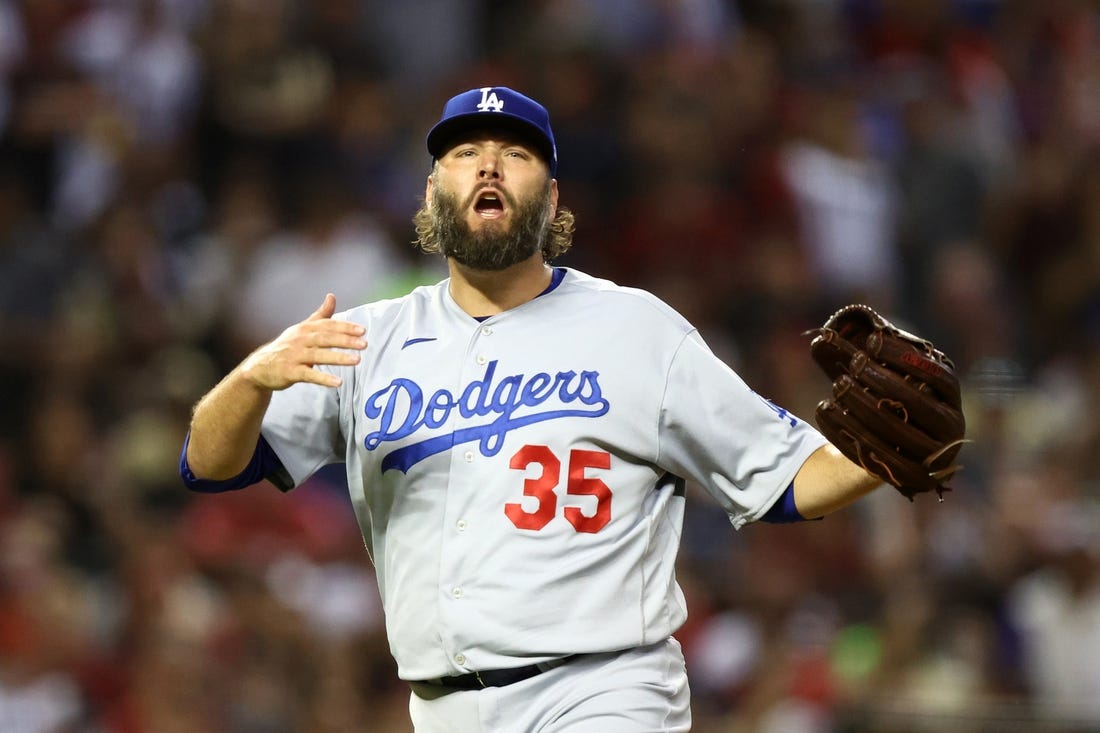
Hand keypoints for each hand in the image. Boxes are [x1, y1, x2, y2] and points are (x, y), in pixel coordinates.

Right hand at [240, 293, 365, 389]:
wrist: (259, 367)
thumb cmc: (287, 347)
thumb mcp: (302, 329)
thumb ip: (320, 315)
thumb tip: (332, 296)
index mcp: (305, 328)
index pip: (328, 325)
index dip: (345, 327)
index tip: (363, 330)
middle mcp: (300, 340)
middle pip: (325, 338)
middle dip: (345, 340)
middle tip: (364, 344)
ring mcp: (294, 355)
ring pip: (318, 356)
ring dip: (338, 357)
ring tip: (357, 360)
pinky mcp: (290, 372)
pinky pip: (309, 375)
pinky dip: (323, 378)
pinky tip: (338, 382)